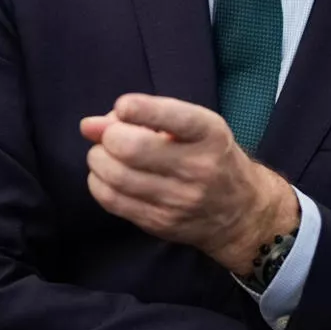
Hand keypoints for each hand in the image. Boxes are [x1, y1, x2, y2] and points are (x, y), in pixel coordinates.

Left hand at [81, 94, 298, 274]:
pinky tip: (106, 176)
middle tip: (108, 135)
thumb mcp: (196, 126)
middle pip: (132, 148)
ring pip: (116, 176)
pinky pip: (112, 201)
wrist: (240, 211)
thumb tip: (90, 125)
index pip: (175, 118)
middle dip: (108, 136)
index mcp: (210, 134)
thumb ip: (148, 116)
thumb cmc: (211, 157)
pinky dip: (98, 182)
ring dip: (98, 159)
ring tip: (104, 154)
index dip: (140, 110)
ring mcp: (179, 200)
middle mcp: (198, 168)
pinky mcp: (160, 223)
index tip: (122, 106)